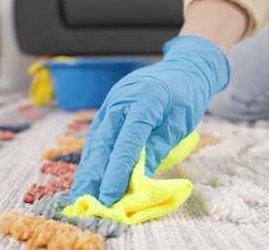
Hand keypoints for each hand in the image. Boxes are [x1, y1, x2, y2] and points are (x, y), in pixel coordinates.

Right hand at [69, 36, 229, 206]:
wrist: (184, 68)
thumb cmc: (186, 96)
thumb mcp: (179, 123)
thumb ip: (158, 149)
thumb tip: (138, 180)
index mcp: (144, 100)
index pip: (127, 141)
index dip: (117, 170)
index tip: (110, 196)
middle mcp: (121, 99)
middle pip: (103, 141)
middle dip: (94, 173)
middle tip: (85, 201)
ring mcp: (112, 101)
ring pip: (96, 138)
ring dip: (89, 167)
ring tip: (81, 192)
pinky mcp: (109, 107)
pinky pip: (99, 133)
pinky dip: (94, 155)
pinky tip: (90, 172)